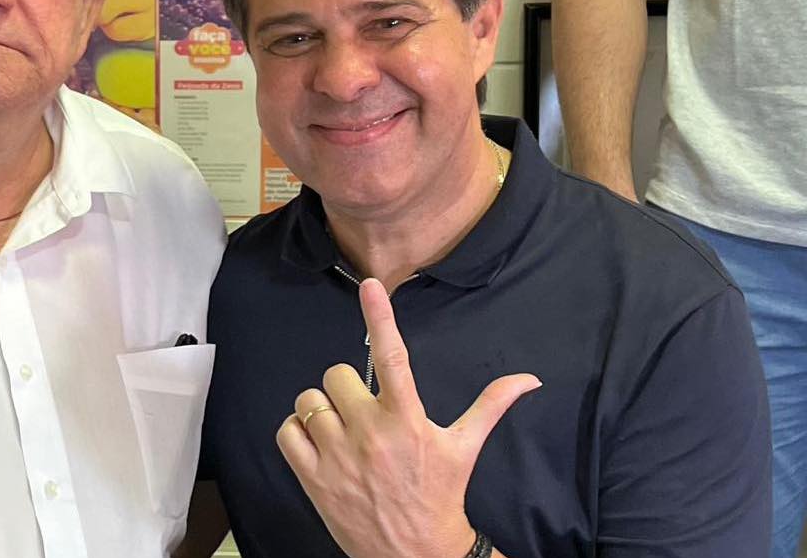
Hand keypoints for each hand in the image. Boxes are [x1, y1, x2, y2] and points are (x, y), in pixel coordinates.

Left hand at [276, 278, 539, 557]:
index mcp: (407, 420)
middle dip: (346, 388)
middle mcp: (370, 433)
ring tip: (341, 429)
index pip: (392, 358)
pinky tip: (317, 442)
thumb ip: (491, 405)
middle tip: (362, 410)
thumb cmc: (441, 496)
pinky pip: (287, 432)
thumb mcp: (464, 448)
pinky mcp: (313, 478)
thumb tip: (530, 379)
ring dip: (320, 409)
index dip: (381, 317)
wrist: (416, 554)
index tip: (371, 285)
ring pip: (309, 401)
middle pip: (336, 376)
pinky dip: (296, 431)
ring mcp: (338, 456)